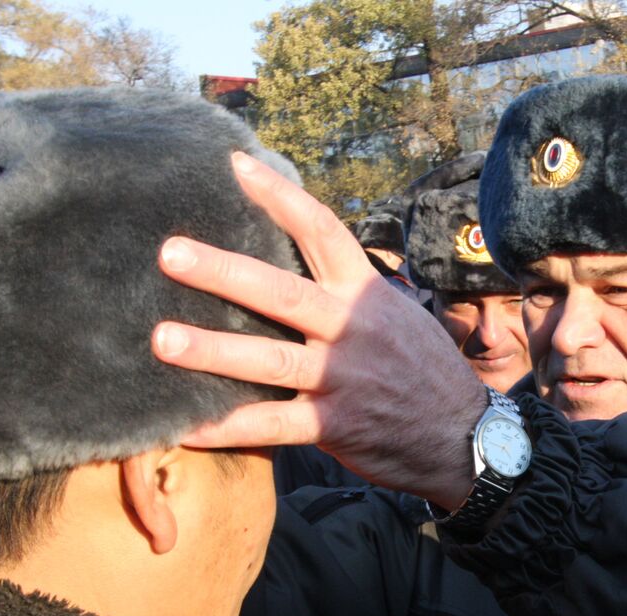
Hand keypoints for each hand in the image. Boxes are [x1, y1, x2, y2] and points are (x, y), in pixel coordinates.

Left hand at [152, 151, 482, 509]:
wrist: (465, 439)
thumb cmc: (424, 373)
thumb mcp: (398, 317)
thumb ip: (350, 292)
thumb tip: (304, 259)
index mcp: (365, 294)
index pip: (321, 230)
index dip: (279, 196)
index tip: (235, 166)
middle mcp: (351, 330)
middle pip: (280, 292)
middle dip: (221, 271)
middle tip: (169, 253)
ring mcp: (341, 380)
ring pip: (267, 361)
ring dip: (211, 350)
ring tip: (161, 340)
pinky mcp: (334, 427)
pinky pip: (271, 427)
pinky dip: (226, 428)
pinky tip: (183, 427)